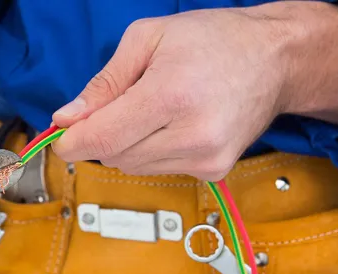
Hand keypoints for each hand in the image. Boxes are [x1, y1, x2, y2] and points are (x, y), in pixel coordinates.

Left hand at [52, 6, 293, 179]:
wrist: (276, 59)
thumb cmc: (214, 40)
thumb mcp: (147, 39)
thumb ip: (103, 84)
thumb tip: (68, 119)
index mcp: (171, 95)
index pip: (103, 139)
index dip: (72, 142)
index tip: (61, 137)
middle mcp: (192, 134)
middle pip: (113, 156)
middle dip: (103, 134)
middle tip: (118, 105)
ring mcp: (206, 158)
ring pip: (132, 166)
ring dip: (127, 143)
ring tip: (154, 109)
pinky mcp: (214, 170)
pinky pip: (157, 169)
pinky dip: (151, 151)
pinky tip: (172, 124)